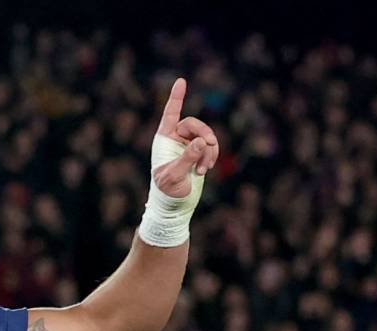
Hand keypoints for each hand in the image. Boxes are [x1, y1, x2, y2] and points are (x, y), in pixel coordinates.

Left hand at [153, 78, 219, 198]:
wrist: (174, 204)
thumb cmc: (167, 190)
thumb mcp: (175, 176)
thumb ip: (188, 158)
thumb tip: (203, 141)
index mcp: (164, 139)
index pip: (171, 114)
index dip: (177, 97)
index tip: (181, 81)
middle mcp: (175, 139)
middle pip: (195, 124)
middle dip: (205, 134)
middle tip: (210, 147)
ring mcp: (188, 145)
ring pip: (206, 136)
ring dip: (209, 151)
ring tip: (203, 169)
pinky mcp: (198, 153)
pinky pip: (211, 147)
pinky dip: (212, 156)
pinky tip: (206, 170)